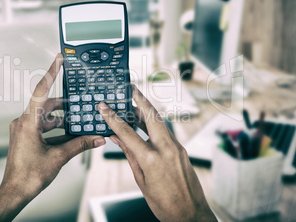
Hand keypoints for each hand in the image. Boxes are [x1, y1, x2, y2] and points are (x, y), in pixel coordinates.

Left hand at [0, 54, 105, 221]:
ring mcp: (22, 130)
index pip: (40, 91)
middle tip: (77, 99)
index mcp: (28, 123)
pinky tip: (66, 132)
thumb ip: (80, 145)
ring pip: (43, 116)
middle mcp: (23, 123)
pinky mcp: (24, 137)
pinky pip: (40, 126)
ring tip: (75, 118)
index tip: (59, 59)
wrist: (15, 192)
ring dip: (59, 117)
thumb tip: (97, 138)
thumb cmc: (29, 176)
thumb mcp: (59, 157)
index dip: (51, 73)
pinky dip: (54, 126)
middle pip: (45, 104)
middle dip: (63, 103)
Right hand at [98, 85, 215, 221]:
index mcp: (151, 159)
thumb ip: (129, 156)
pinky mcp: (182, 150)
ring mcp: (177, 148)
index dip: (113, 118)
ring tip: (134, 102)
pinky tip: (146, 123)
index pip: (127, 132)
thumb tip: (117, 139)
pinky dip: (154, 124)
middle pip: (151, 116)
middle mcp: (166, 149)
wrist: (191, 215)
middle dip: (139, 99)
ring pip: (160, 122)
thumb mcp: (140, 180)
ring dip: (147, 111)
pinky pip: (166, 132)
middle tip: (130, 87)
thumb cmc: (164, 204)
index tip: (104, 107)